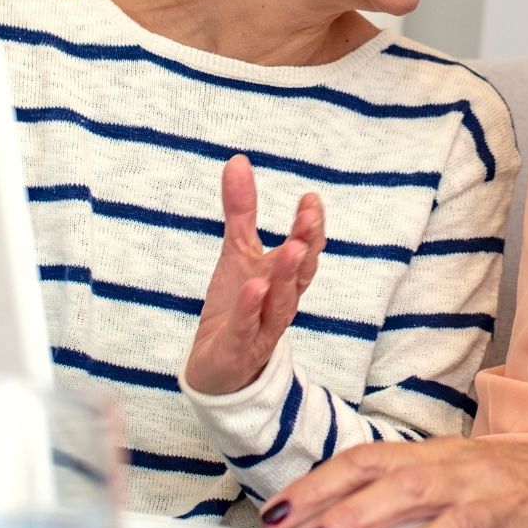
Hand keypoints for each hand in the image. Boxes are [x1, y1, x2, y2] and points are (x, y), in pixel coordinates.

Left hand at [183, 156, 324, 395]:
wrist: (216, 366)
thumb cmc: (236, 305)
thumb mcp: (236, 253)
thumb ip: (241, 210)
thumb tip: (237, 161)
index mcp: (283, 279)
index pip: (306, 251)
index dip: (311, 228)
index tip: (310, 199)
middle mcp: (280, 302)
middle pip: (299, 275)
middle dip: (306, 247)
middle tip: (307, 220)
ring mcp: (262, 327)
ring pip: (281, 303)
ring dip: (286, 276)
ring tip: (289, 249)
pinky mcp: (238, 348)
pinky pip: (247, 328)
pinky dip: (251, 309)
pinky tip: (253, 287)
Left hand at [259, 437, 527, 527]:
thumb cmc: (514, 482)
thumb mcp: (454, 468)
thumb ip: (396, 483)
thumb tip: (317, 513)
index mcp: (444, 459)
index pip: (372, 462)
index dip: (321, 485)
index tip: (274, 515)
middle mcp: (473, 480)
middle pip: (408, 490)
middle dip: (354, 518)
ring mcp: (511, 512)